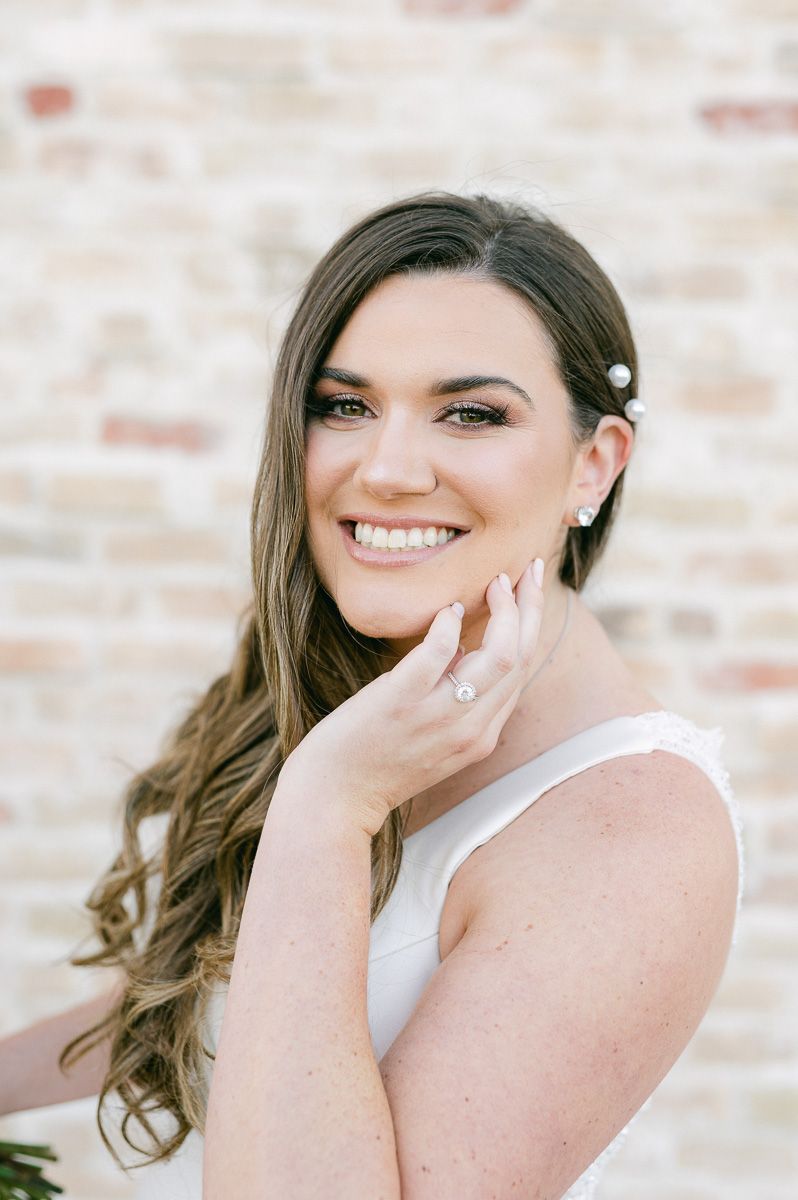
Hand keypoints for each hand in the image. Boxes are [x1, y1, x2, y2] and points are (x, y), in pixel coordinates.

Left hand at [279, 559, 545, 836]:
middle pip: (520, 657)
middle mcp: (470, 729)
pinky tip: (448, 609)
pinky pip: (439, 655)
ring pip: (498, 656)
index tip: (528, 589)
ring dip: (504, 610)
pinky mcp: (402, 703)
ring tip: (494, 582)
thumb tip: (465, 648)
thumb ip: (455, 700)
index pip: (522, 671)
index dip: (531, 624)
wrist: (333, 800)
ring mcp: (438, 717)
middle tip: (528, 569)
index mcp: (481, 735)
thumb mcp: (432, 737)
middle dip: (530, 607)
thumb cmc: (375, 763)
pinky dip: (449, 626)